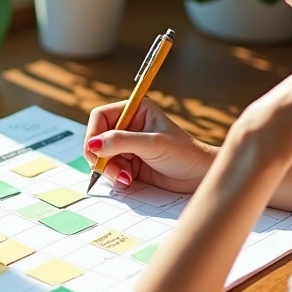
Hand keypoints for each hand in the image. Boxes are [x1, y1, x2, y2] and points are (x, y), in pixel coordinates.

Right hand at [84, 98, 212, 193]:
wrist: (199, 176)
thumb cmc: (184, 153)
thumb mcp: (152, 144)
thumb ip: (121, 142)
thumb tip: (92, 144)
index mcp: (135, 111)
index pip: (100, 116)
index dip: (94, 134)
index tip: (96, 151)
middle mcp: (129, 126)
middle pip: (97, 138)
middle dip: (101, 156)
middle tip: (111, 170)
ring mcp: (128, 145)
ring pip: (102, 156)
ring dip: (109, 169)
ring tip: (126, 177)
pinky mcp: (129, 163)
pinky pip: (110, 169)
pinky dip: (114, 177)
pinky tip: (128, 180)